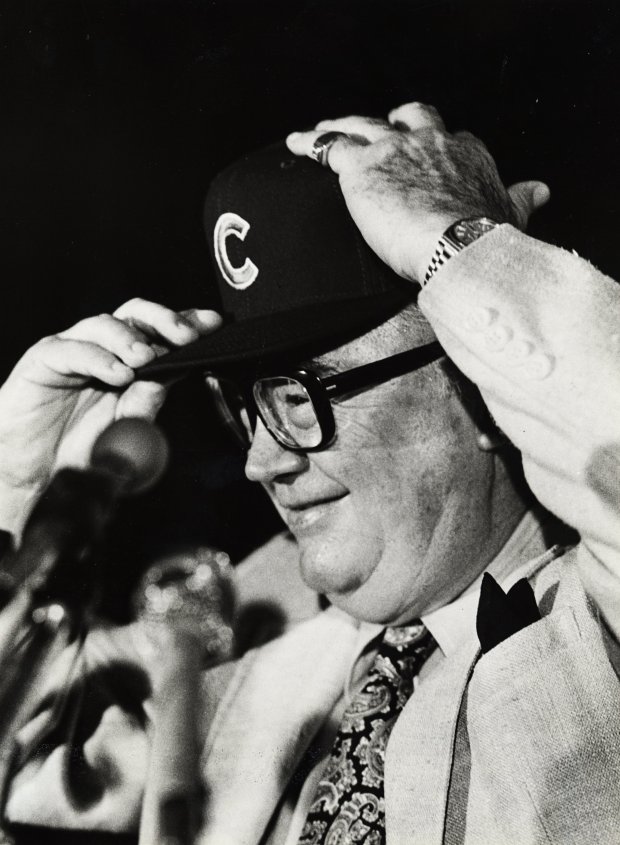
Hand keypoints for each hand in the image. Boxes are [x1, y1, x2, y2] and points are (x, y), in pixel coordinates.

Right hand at [0, 299, 220, 518]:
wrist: (30, 472)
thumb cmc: (78, 451)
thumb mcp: (123, 436)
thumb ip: (143, 408)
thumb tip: (165, 381)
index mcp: (131, 365)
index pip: (163, 334)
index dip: (188, 323)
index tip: (214, 325)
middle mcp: (105, 351)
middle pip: (136, 315)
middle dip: (165, 319)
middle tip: (185, 336)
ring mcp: (74, 351)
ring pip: (104, 324)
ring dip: (130, 338)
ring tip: (147, 358)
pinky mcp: (45, 360)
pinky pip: (71, 348)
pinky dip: (97, 357)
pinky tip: (116, 373)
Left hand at [287, 102, 549, 282]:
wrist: (460, 248)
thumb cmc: (486, 239)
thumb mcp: (511, 214)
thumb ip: (521, 199)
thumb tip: (541, 190)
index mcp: (466, 153)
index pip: (447, 140)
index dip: (432, 147)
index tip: (423, 158)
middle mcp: (431, 142)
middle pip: (408, 116)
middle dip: (392, 121)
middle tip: (376, 132)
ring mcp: (395, 151)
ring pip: (361, 125)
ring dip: (341, 126)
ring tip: (323, 131)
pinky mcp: (362, 167)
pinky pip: (329, 147)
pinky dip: (310, 144)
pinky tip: (295, 145)